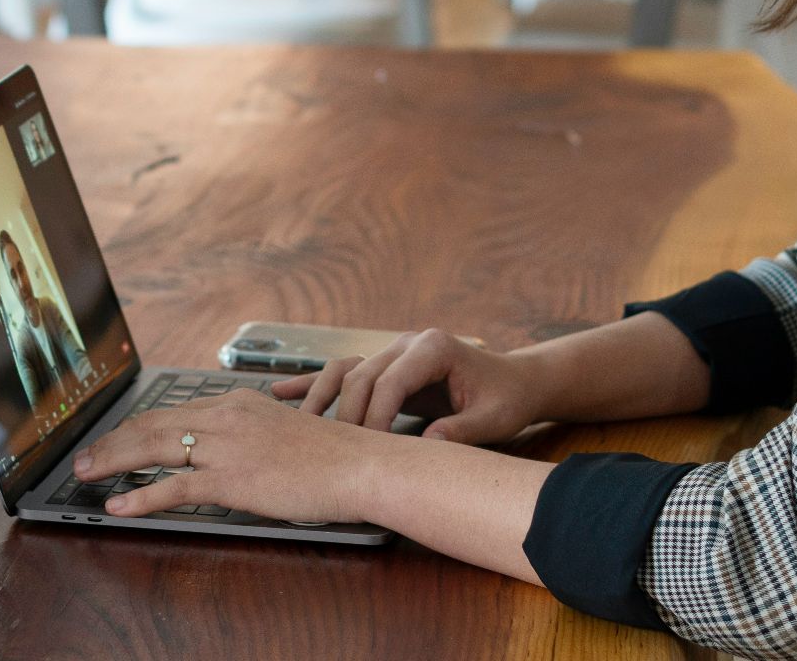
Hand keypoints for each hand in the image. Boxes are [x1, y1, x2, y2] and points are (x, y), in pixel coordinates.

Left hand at [72, 389, 384, 521]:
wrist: (360, 465)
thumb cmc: (334, 455)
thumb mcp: (285, 431)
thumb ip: (252, 435)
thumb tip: (230, 452)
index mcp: (239, 403)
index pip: (174, 412)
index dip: (136, 425)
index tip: (116, 437)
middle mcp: (227, 416)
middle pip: (153, 424)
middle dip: (112, 441)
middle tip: (85, 456)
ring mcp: (228, 446)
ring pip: (153, 449)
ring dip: (112, 461)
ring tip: (86, 475)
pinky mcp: (233, 478)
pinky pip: (174, 487)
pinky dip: (141, 497)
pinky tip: (119, 505)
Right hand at [269, 328, 545, 444]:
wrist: (515, 382)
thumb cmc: (507, 399)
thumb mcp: (494, 418)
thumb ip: (463, 430)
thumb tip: (430, 445)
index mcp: (434, 348)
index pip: (391, 381)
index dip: (375, 417)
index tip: (367, 451)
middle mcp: (409, 343)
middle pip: (361, 376)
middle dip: (346, 416)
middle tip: (336, 454)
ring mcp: (394, 351)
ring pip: (346, 372)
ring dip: (321, 399)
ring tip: (295, 426)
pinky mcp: (386, 365)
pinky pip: (344, 372)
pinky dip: (314, 384)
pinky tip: (280, 393)